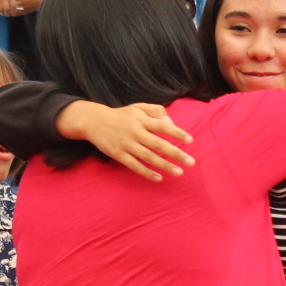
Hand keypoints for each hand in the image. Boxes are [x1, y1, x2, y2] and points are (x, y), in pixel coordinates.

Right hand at [0, 0, 20, 16]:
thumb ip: (13, 1)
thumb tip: (14, 11)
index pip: (14, 6)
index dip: (14, 12)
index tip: (14, 14)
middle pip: (6, 9)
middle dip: (7, 14)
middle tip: (8, 15)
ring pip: (0, 9)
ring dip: (2, 13)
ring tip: (3, 14)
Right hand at [65, 101, 194, 179]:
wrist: (94, 122)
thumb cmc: (121, 115)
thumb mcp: (138, 107)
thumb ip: (156, 111)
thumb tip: (171, 123)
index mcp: (141, 120)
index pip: (163, 126)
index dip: (177, 133)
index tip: (190, 141)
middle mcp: (135, 132)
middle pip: (159, 144)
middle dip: (176, 154)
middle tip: (191, 162)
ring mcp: (127, 144)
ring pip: (149, 157)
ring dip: (165, 166)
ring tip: (179, 172)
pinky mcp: (118, 155)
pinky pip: (135, 166)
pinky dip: (147, 173)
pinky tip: (159, 178)